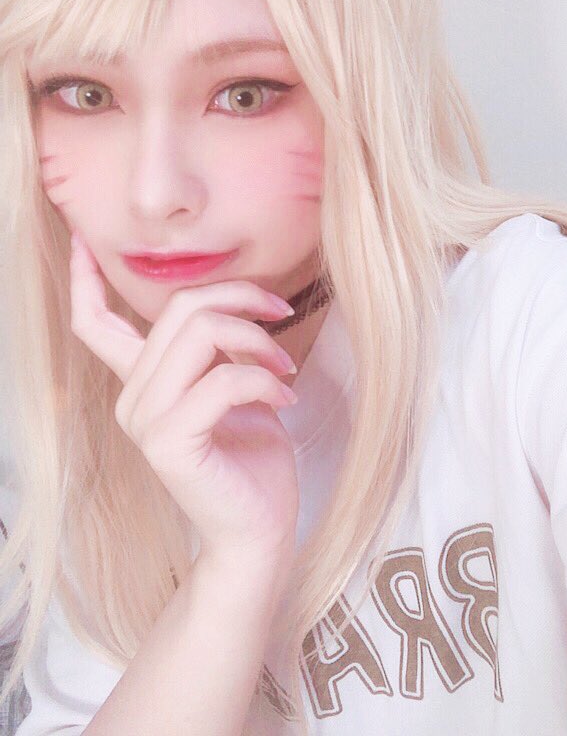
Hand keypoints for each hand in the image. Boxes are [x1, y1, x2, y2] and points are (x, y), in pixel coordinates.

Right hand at [68, 230, 300, 561]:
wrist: (259, 530)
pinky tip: (285, 401)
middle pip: (176, 308)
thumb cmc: (253, 460)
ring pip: (200, 333)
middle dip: (239, 298)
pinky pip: (223, 379)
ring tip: (285, 370)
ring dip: (256, 340)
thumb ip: (214, 350)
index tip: (83, 235)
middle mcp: (133, 397)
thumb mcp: (232, 388)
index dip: (86, 277)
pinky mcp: (169, 443)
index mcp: (142, 382)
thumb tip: (225, 304)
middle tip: (282, 316)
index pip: (95, 322)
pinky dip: (264, 381)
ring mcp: (145, 421)